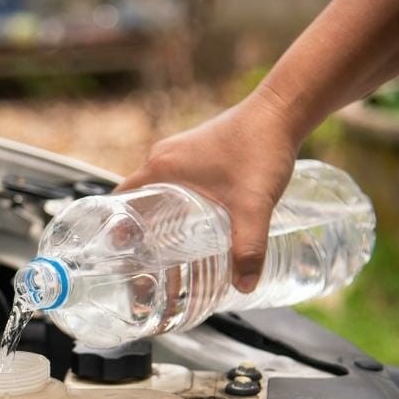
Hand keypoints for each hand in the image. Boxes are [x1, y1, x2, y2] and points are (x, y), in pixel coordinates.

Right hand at [115, 89, 300, 291]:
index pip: (120, 200)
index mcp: (161, 168)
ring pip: (156, 191)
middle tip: (143, 261)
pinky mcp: (198, 152)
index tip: (119, 254)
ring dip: (156, 217)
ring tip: (165, 248)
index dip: (114, 228)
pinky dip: (174, 203)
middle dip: (137, 230)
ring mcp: (181, 153)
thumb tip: (245, 285)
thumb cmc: (261, 148)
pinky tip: (191, 223)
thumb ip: (249, 247)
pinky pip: (174, 182)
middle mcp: (164, 158)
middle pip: (136, 200)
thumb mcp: (253, 205)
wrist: (283, 112)